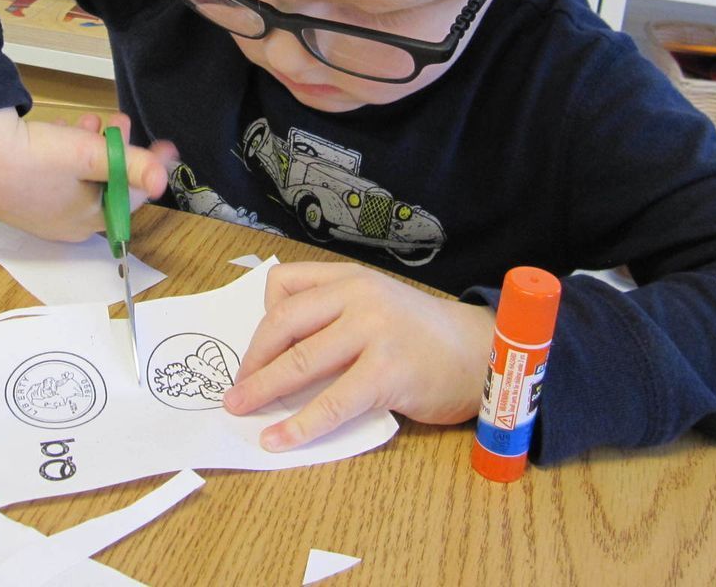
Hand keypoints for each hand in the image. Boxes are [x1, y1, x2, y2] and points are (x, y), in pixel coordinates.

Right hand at [0, 108, 179, 241]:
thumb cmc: (33, 158)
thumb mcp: (90, 155)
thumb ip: (131, 165)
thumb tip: (162, 181)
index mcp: (85, 222)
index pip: (130, 198)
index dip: (149, 169)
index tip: (165, 146)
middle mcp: (63, 223)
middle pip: (106, 186)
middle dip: (118, 152)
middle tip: (121, 121)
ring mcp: (39, 208)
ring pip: (80, 176)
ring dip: (93, 146)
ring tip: (93, 118)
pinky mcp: (19, 189)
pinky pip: (55, 172)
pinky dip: (66, 150)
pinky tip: (62, 128)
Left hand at [222, 262, 494, 451]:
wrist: (481, 353)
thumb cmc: (424, 337)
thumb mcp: (376, 306)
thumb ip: (334, 317)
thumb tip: (277, 359)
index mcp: (350, 277)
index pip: (284, 285)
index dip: (260, 321)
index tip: (253, 353)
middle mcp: (359, 296)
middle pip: (284, 323)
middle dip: (252, 359)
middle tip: (234, 388)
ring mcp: (374, 331)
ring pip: (301, 361)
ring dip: (263, 389)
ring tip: (239, 409)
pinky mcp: (387, 372)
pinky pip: (332, 403)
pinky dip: (298, 425)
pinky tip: (277, 439)